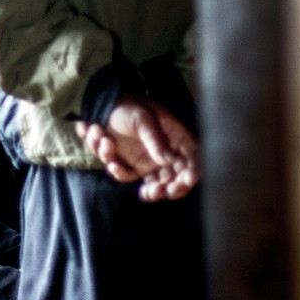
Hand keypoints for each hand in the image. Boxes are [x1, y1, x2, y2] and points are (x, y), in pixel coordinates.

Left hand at [75, 95, 200, 200]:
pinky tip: (113, 164)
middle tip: (160, 191)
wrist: (105, 109)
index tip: (187, 180)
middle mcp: (167, 153)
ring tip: (144, 192)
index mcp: (176, 137)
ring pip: (156, 185)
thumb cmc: (129, 108)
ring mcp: (150, 162)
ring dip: (151, 191)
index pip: (192, 157)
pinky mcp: (133, 166)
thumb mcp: (143, 118)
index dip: (194, 170)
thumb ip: (155, 139)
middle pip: (177, 178)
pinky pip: (130, 177)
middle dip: (171, 189)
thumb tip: (169, 159)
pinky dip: (121, 174)